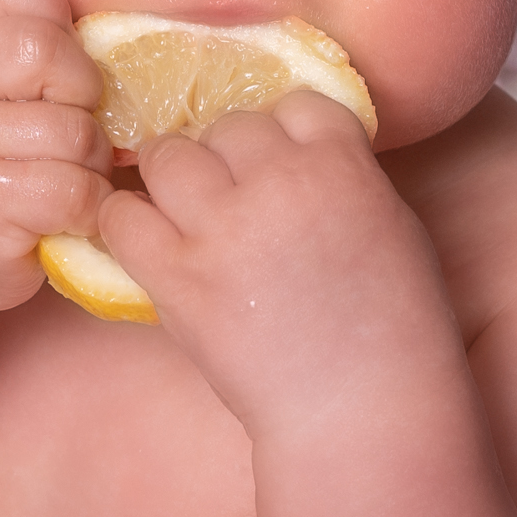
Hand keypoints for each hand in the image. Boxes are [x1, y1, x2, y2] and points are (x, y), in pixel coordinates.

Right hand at [0, 0, 111, 314]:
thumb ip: (40, 47)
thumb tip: (132, 46)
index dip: (53, 19)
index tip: (54, 66)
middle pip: (45, 49)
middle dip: (84, 92)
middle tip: (74, 123)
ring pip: (72, 130)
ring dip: (93, 162)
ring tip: (71, 175)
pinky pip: (71, 189)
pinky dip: (88, 208)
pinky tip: (67, 213)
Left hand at [97, 92, 460, 433]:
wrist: (361, 411)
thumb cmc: (395, 328)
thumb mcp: (392, 225)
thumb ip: (344, 176)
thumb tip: (295, 150)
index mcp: (342, 164)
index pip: (294, 105)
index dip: (283, 134)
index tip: (281, 167)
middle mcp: (279, 183)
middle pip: (227, 126)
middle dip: (228, 156)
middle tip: (232, 198)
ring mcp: (223, 229)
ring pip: (167, 155)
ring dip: (173, 177)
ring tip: (183, 211)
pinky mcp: (178, 278)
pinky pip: (122, 218)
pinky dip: (127, 223)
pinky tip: (146, 241)